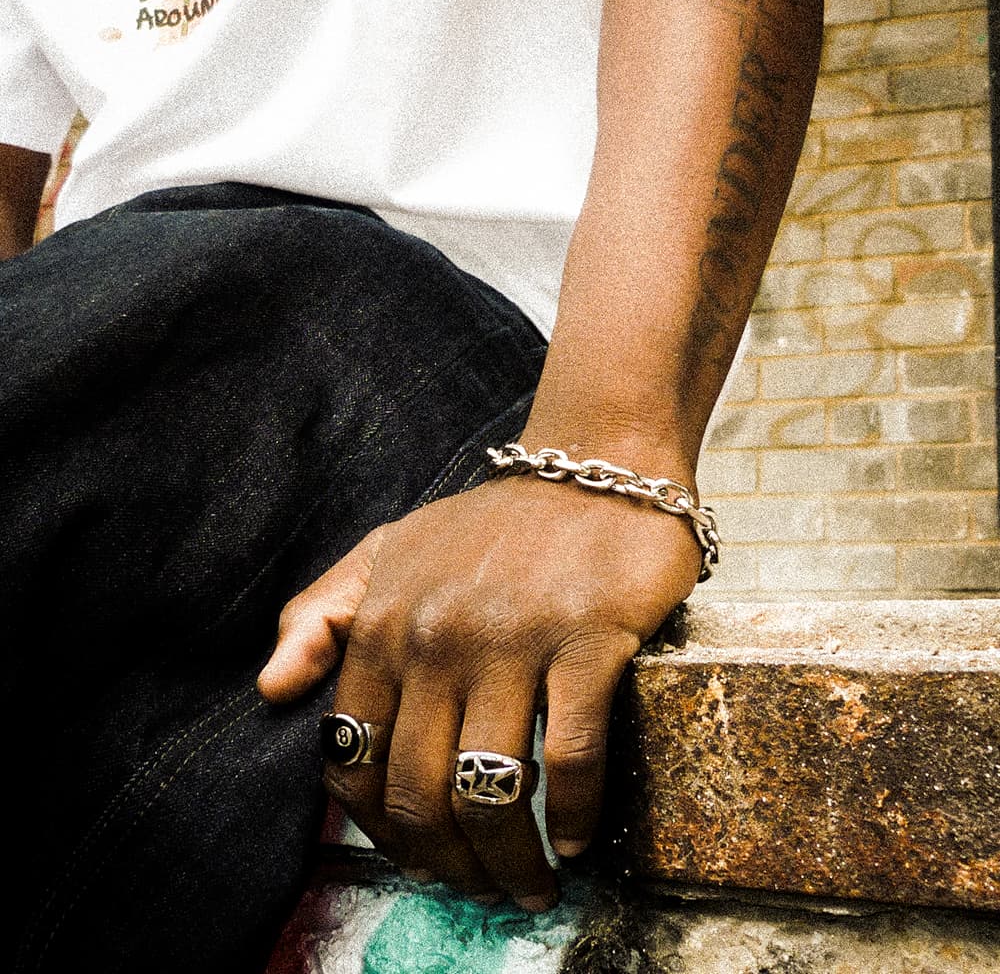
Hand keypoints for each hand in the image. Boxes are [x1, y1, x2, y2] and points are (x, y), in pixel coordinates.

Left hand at [258, 473, 700, 909]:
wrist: (595, 467)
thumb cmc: (495, 524)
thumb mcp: (391, 549)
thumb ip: (321, 610)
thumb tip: (270, 688)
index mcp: (382, 622)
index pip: (353, 757)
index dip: (378, 827)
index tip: (415, 854)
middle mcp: (435, 636)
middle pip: (418, 791)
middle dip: (444, 863)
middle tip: (478, 888)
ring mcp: (510, 640)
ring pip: (489, 790)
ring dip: (508, 860)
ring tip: (530, 881)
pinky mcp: (586, 641)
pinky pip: (570, 756)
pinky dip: (573, 814)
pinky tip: (575, 836)